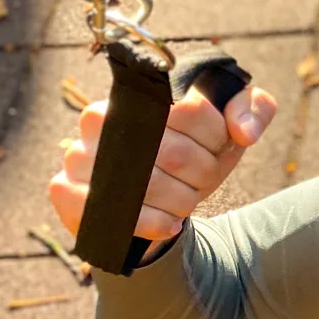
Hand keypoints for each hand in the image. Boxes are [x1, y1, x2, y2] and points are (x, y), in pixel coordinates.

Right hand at [49, 81, 279, 246]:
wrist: (156, 207)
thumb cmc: (193, 159)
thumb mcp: (226, 132)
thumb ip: (251, 110)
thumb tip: (244, 132)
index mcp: (138, 94)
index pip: (192, 110)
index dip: (217, 139)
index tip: (217, 149)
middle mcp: (99, 117)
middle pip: (175, 152)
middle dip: (203, 174)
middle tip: (202, 181)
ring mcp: (78, 155)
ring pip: (149, 184)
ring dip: (183, 200)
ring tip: (185, 200)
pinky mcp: (66, 192)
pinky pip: (116, 211)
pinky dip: (154, 223)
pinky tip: (170, 223)